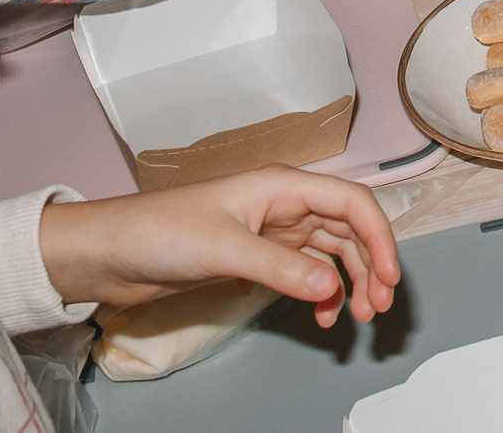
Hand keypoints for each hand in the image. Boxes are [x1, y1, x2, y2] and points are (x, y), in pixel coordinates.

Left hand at [37, 165, 399, 326]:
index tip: (390, 277)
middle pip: (348, 230)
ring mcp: (272, 232)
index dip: (379, 237)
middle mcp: (284, 205)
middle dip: (370, 266)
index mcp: (282, 186)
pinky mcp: (257, 257)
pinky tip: (321, 314)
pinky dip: (320, 292)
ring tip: (358, 315)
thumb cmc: (159, 232)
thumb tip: (331, 289)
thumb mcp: (224, 248)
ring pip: (331, 253)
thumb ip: (281, 268)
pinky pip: (305, 272)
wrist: (111, 253)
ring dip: (350, 282)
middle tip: (378, 307)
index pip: (351, 203)